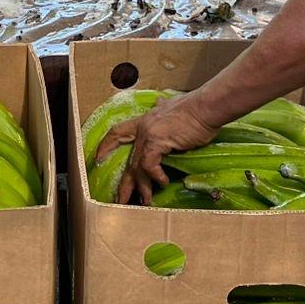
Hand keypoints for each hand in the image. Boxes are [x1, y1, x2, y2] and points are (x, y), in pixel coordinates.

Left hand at [95, 94, 219, 204]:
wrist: (206, 107)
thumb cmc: (194, 109)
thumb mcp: (172, 106)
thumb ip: (163, 108)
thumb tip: (160, 102)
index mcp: (145, 121)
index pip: (118, 132)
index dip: (107, 145)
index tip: (99, 158)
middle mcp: (143, 128)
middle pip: (129, 159)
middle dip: (124, 182)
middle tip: (120, 199)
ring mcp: (148, 135)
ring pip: (138, 167)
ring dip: (142, 186)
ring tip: (145, 201)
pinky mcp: (157, 142)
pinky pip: (150, 165)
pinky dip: (156, 176)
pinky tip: (164, 182)